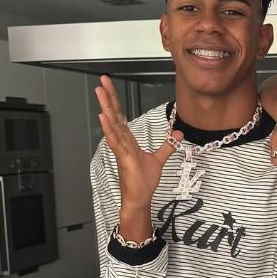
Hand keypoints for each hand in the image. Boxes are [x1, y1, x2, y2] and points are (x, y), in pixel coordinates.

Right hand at [95, 75, 177, 215]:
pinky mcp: (123, 158)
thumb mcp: (158, 159)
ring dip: (106, 108)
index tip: (109, 85)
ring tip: (99, 92)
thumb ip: (167, 145)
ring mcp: (121, 149)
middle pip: (114, 115)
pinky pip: (115, 142)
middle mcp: (122, 142)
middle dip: (108, 97)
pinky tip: (103, 117)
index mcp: (128, 140)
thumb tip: (177, 134)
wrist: (140, 197)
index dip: (115, 100)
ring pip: (112, 125)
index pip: (121, 115)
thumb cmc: (143, 181)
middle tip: (102, 80)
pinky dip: (109, 129)